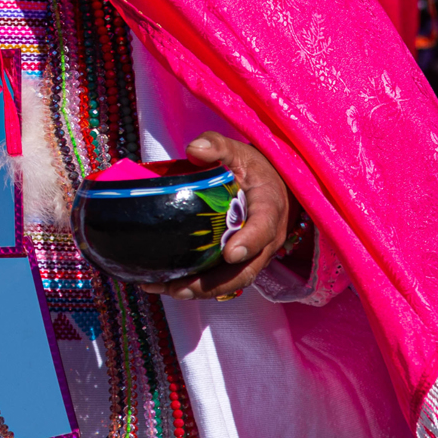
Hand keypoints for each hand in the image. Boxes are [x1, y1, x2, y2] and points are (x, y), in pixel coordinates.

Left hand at [140, 132, 295, 300]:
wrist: (273, 186)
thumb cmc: (254, 169)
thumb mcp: (239, 152)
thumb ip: (218, 146)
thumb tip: (194, 148)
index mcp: (270, 209)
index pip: (263, 228)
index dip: (249, 243)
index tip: (230, 252)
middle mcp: (266, 241)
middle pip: (244, 270)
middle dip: (212, 283)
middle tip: (180, 287)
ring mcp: (254, 256)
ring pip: (231, 281)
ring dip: (199, 290)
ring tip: (164, 289)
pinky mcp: (239, 263)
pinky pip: (221, 280)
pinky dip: (196, 286)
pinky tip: (166, 284)